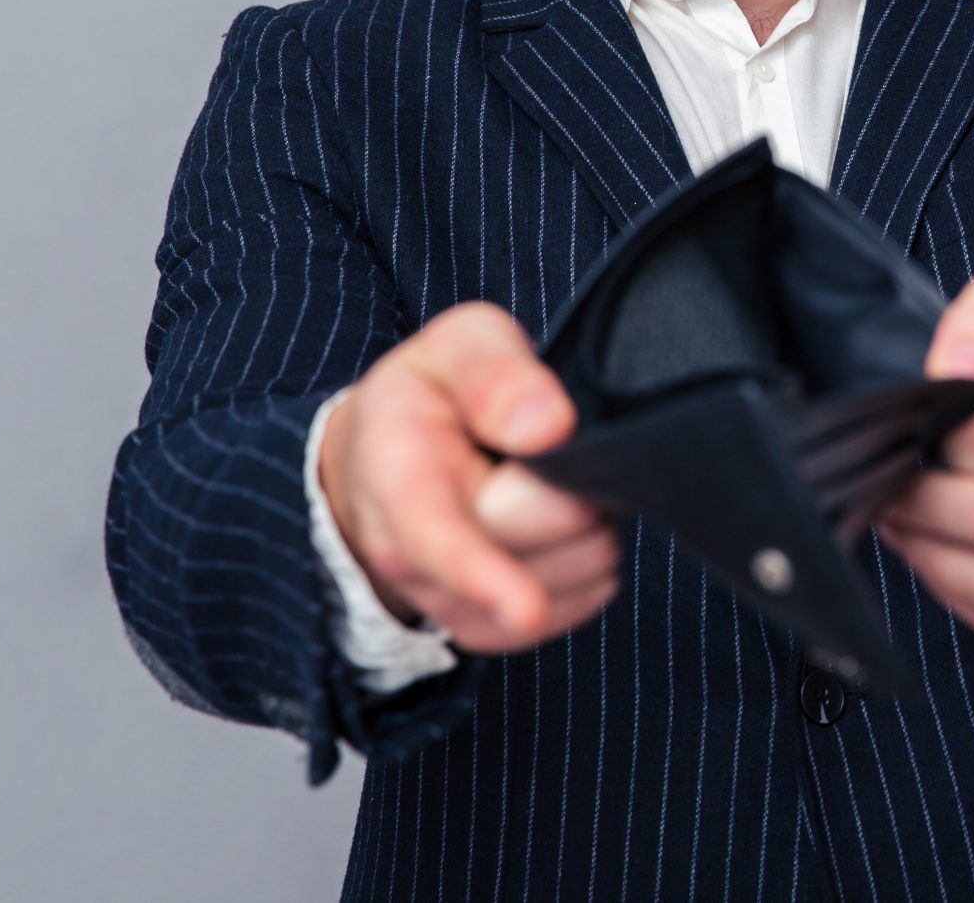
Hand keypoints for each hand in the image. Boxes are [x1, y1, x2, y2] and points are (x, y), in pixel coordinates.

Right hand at [317, 300, 622, 652]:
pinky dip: (592, 561)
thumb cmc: (430, 394)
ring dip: (589, 526)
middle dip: (575, 494)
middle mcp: (410, 556)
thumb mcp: (454, 345)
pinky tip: (564, 521)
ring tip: (553, 479)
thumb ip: (493, 372)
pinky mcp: (490, 628)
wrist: (381, 457)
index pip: (438, 538)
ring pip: (571, 577)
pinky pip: (581, 603)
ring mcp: (448, 601)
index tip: (523, 606)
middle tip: (560, 444)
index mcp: (396, 476)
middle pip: (536, 546)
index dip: (484, 574)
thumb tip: (550, 426)